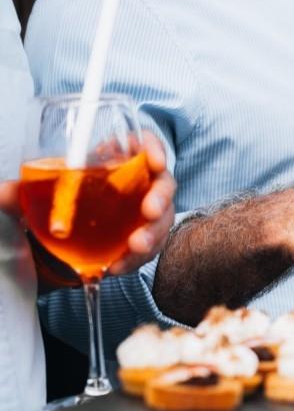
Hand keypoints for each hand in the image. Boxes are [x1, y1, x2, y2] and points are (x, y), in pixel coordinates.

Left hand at [0, 132, 174, 275]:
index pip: (141, 144)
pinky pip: (148, 248)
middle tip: (149, 211)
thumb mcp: (35, 197)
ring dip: (153, 233)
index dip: (152, 148)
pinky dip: (135, 259)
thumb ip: (21, 194)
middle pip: (161, 182)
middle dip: (160, 197)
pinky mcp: (141, 239)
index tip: (154, 161)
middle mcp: (135, 184)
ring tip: (136, 246)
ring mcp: (141, 213)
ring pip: (161, 219)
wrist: (54, 246)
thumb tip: (5, 193)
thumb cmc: (55, 208)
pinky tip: (117, 266)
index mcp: (113, 160)